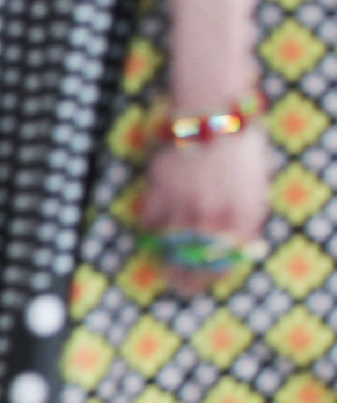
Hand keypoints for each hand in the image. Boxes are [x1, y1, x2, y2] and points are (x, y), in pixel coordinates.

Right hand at [139, 121, 270, 295]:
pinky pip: (149, 220)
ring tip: (162, 267)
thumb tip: (234, 243)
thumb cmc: (241, 147)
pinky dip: (149, 228)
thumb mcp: (255, 187)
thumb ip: (245, 216)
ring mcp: (183, 205)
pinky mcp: (158, 190)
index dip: (211, 278)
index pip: (224, 263)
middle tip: (178, 287)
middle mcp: (213, 217)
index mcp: (243, 218)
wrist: (215, 115)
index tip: (203, 285)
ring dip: (163, 260)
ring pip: (168, 245)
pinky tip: (150, 232)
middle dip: (184, 279)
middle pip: (193, 262)